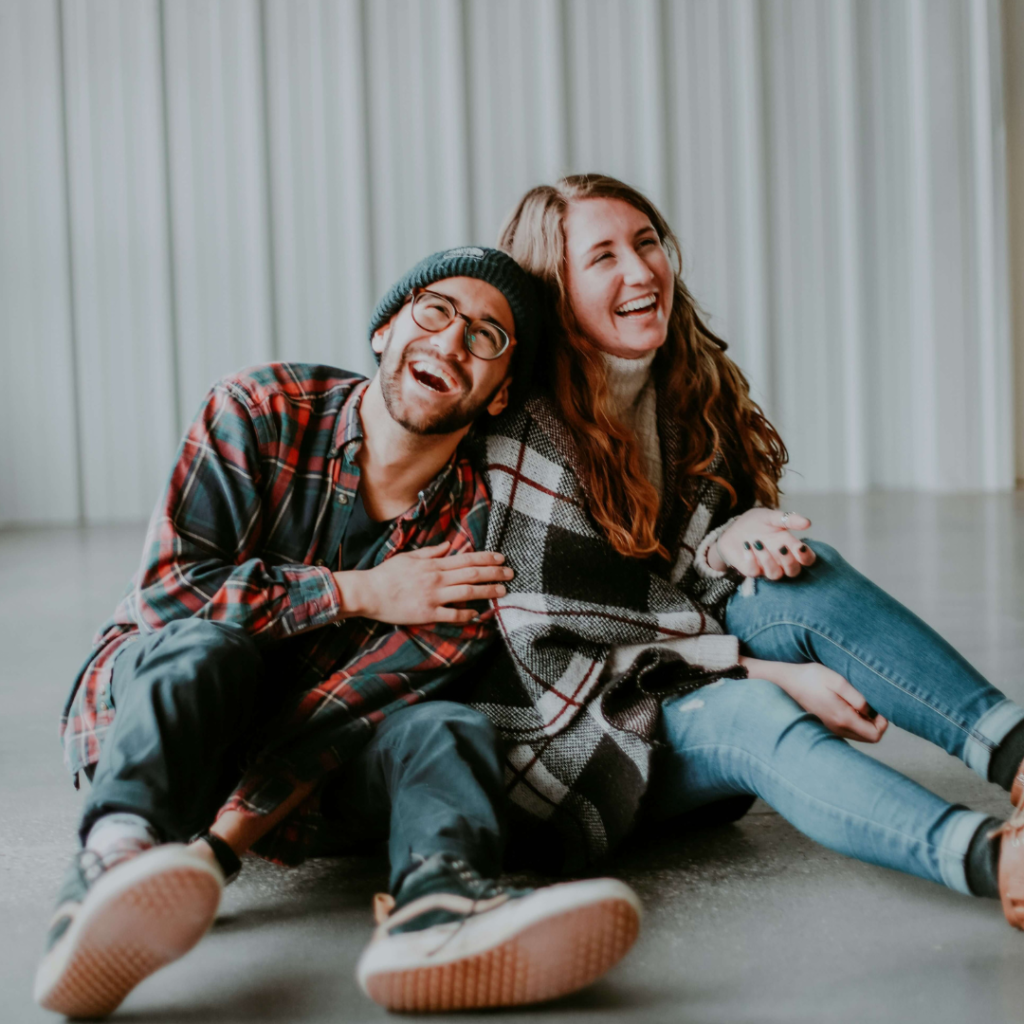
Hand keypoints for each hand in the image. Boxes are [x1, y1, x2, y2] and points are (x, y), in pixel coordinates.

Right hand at [333, 541, 512, 624]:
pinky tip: (477, 613)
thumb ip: (431, 552)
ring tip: (502, 592)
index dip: (486, 558)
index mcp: (433, 564)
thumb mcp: (409, 557)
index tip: (501, 558)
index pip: (466, 559)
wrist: (368, 593)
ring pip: (467, 593)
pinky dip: (466, 614)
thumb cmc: (386, 574)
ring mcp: (433, 597)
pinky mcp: (427, 614)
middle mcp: (436, 579)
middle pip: (472, 574)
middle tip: (511, 573)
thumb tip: (449, 545)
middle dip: (494, 573)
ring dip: (487, 592)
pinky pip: (452, 614)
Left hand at [712, 508, 815, 579]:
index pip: (807, 559)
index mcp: (790, 547)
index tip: (800, 547)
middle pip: (794, 571)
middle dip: (789, 561)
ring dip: (768, 560)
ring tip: (757, 543)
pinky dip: (751, 559)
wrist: (733, 528)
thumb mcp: (771, 517)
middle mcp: (781, 561)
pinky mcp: (751, 570)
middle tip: (781, 546)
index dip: (807, 557)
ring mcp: (766, 567)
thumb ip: (788, 520)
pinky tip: (746, 545)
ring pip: (775, 574)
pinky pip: (754, 572)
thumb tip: (808, 522)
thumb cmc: (757, 523)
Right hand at [742, 656, 887, 742]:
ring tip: (860, 702)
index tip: (880, 706)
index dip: (884, 723)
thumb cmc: (811, 677)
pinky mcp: (826, 725)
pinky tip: (849, 705)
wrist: (785, 681)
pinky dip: (856, 721)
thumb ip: (856, 697)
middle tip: (873, 704)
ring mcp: (831, 728)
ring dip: (866, 722)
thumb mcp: (836, 680)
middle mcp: (837, 728)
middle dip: (877, 723)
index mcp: (842, 718)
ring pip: (860, 735)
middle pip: (870, 738)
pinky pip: (849, 730)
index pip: (875, 735)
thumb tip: (873, 711)